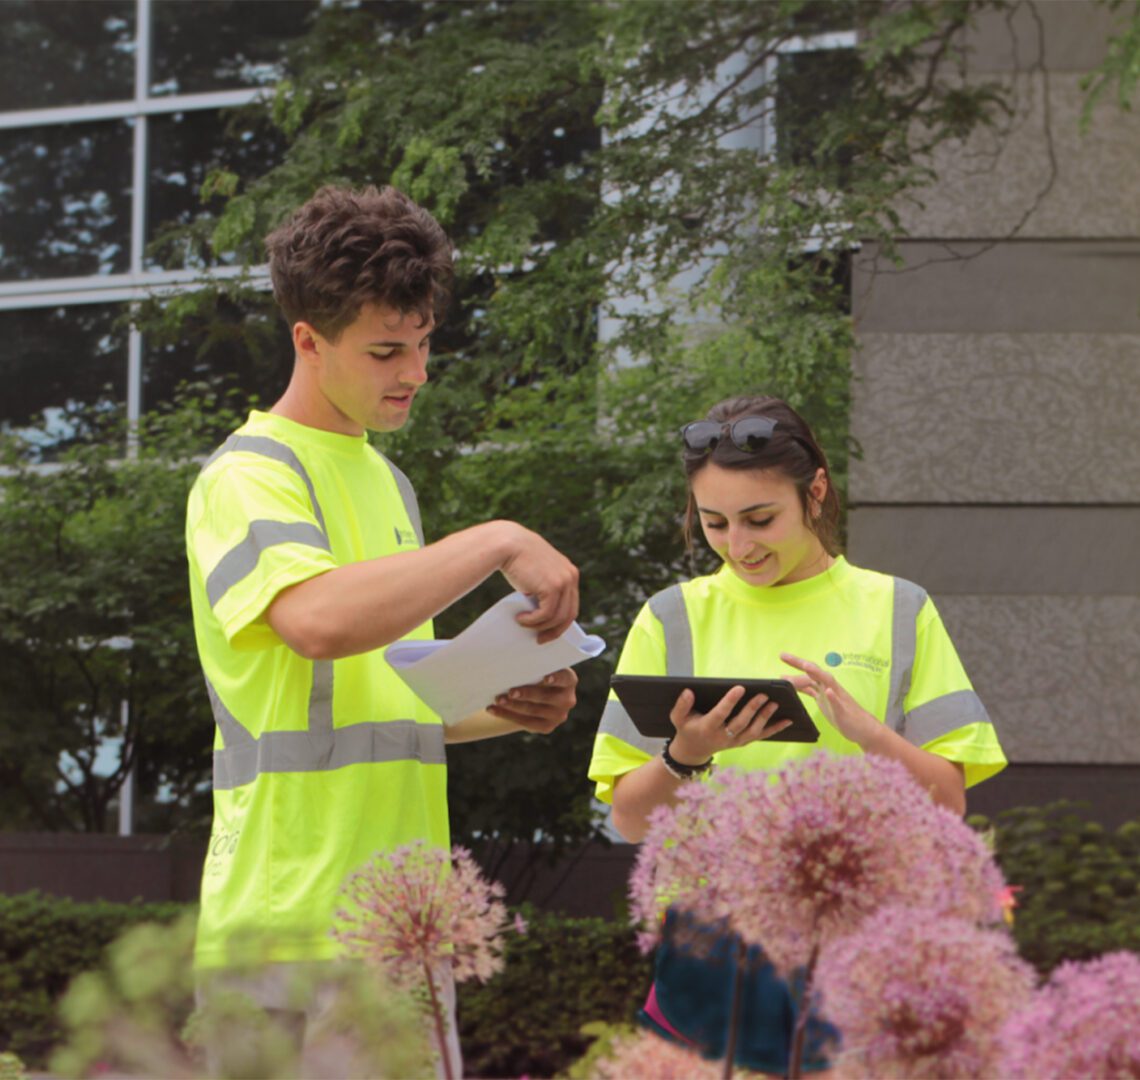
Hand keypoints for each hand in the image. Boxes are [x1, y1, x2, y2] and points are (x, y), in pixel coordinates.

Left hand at [486, 667, 577, 734]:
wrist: (536, 695)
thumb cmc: (536, 673)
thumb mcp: (540, 666)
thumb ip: (533, 662)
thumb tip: (510, 654)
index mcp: (569, 680)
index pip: (565, 678)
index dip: (556, 678)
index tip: (545, 678)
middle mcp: (567, 699)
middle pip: (546, 697)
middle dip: (526, 694)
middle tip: (510, 692)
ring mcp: (558, 715)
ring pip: (533, 711)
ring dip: (513, 706)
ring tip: (497, 699)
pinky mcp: (547, 727)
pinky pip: (525, 722)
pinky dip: (507, 715)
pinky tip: (493, 709)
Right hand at [499, 524, 579, 643]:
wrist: (507, 543)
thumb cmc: (517, 559)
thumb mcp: (537, 574)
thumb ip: (545, 589)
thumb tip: (542, 614)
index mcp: (569, 572)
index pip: (571, 604)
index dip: (561, 621)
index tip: (550, 631)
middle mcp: (571, 576)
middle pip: (569, 613)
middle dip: (555, 630)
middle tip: (541, 639)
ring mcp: (563, 581)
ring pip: (557, 617)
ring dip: (539, 625)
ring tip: (524, 624)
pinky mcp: (553, 587)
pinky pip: (546, 614)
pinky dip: (532, 621)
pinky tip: (521, 618)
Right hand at [667, 684, 790, 765]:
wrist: (694, 750)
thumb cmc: (686, 728)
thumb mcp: (677, 718)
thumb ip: (681, 705)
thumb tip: (688, 691)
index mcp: (707, 728)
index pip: (721, 714)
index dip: (730, 701)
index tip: (740, 687)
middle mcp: (723, 737)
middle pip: (741, 723)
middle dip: (752, 709)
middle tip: (764, 694)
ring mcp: (735, 742)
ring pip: (753, 731)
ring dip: (765, 717)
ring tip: (775, 703)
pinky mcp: (743, 742)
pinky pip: (761, 736)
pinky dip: (775, 728)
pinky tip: (788, 720)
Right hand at [781, 652, 879, 747]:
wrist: (864, 730)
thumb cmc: (856, 723)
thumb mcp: (845, 715)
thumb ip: (836, 702)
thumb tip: (828, 690)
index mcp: (834, 689)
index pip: (820, 675)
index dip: (810, 668)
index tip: (800, 663)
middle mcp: (829, 687)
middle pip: (811, 672)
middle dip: (797, 664)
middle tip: (782, 656)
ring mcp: (826, 693)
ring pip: (808, 680)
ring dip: (795, 676)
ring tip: (781, 676)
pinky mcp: (824, 700)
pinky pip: (809, 690)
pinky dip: (800, 687)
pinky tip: (792, 687)